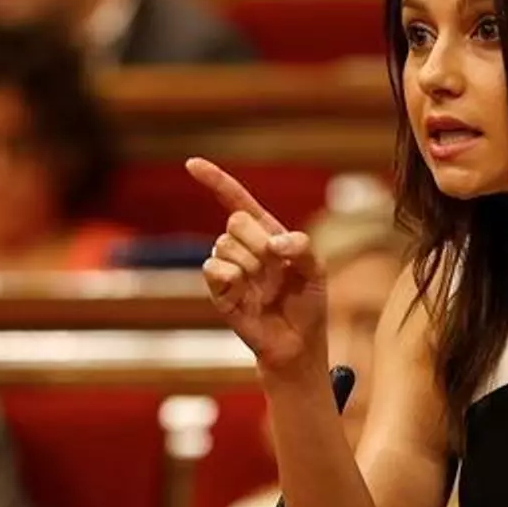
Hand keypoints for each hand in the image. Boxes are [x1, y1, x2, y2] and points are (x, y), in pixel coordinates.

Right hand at [187, 157, 327, 374]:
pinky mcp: (218, 291)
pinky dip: (231, 276)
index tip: (191, 163)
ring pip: (224, 244)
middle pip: (236, 220)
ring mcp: (228, 268)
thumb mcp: (316, 269)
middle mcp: (243, 247)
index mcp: (266, 233)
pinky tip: (245, 293)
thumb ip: (301, 246)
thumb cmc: (307, 303)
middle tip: (278, 265)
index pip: (237, 200)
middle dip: (260, 240)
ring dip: (251, 264)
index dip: (215, 181)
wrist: (297, 342)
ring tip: (266, 287)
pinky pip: (212, 268)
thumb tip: (273, 244)